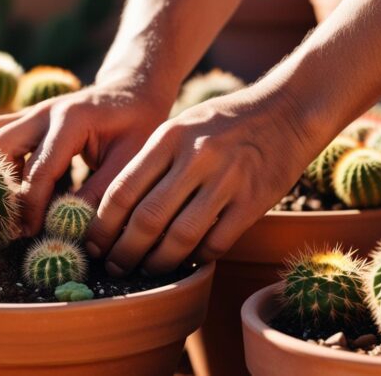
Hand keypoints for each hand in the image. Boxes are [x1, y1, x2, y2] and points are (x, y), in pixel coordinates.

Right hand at [0, 79, 172, 235]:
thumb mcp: (130, 160)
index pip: (39, 169)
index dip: (32, 206)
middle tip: (9, 220)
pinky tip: (11, 188)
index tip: (30, 233)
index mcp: (70, 120)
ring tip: (5, 203)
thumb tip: (69, 229)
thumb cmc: (137, 127)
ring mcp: (29, 113)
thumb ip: (100, 193)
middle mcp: (42, 112)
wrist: (132, 93)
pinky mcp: (24, 121)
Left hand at [85, 89, 314, 276]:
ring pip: (180, 237)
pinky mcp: (254, 201)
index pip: (123, 190)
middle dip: (124, 252)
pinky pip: (217, 242)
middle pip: (147, 219)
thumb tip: (116, 210)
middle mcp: (196, 158)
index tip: (92, 245)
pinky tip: (187, 259)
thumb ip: (151, 162)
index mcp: (169, 138)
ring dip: (158, 262)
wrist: (288, 110)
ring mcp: (227, 181)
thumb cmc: (224, 122)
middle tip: (114, 267)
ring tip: (146, 270)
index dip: (102, 226)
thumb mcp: (180, 127)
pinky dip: (197, 257)